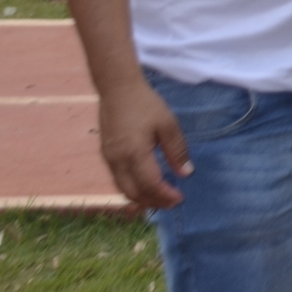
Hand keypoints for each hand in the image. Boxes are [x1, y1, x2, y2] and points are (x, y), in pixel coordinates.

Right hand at [97, 80, 190, 210]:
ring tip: (160, 197)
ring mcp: (108, 159)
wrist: (117, 89)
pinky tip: (145, 185)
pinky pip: (118, 180)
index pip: (150, 185)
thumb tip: (185, 173)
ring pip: (123, 189)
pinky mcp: (106, 155)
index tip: (180, 198)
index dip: (165, 196)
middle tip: (172, 202)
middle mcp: (118, 161)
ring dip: (141, 198)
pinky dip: (132, 188)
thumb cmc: (145, 104)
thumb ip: (177, 151)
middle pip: (134, 193)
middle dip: (153, 202)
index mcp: (134, 153)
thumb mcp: (168, 125)